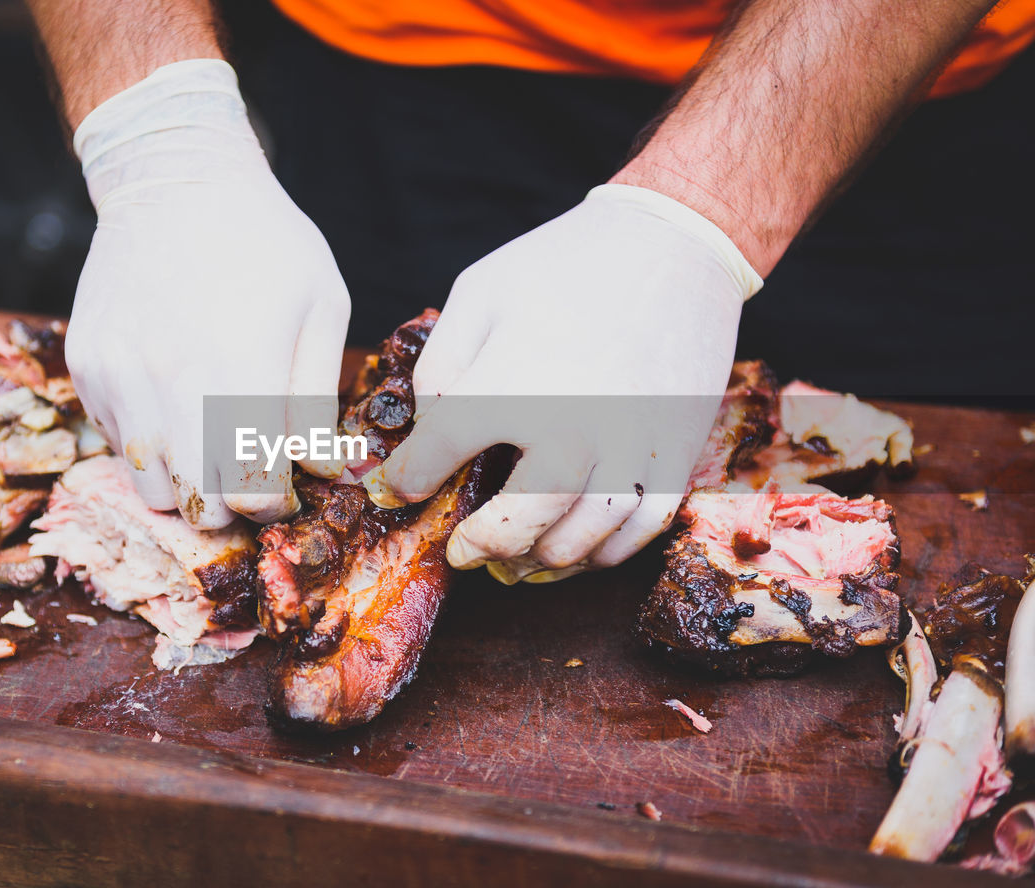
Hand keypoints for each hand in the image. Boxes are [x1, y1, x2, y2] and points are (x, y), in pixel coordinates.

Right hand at [67, 60, 348, 528]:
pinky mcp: (86, 364)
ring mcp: (119, 372)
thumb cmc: (266, 242)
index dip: (272, 506)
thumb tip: (320, 472)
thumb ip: (316, 399)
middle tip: (249, 479)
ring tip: (210, 444)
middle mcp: (171, 378)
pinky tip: (173, 400)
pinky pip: (115, 441)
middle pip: (198, 503)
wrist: (174, 177)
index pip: (251, 491)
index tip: (283, 490)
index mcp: (242, 366)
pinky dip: (148, 442)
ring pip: (149, 484)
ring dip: (185, 482)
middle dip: (230, 508)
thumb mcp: (322, 307)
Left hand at [368, 184, 761, 580]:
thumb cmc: (566, 264)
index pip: (437, 458)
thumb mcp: (480, 292)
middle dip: (478, 546)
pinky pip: (638, 531)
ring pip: (579, 542)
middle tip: (461, 551)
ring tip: (515, 559)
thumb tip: (430, 425)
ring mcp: (628, 451)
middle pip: (515, 526)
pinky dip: (603, 553)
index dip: (405, 481)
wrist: (674, 245)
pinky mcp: (675, 457)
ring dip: (539, 561)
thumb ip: (443, 364)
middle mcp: (570, 431)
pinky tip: (576, 546)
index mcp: (510, 387)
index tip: (394, 490)